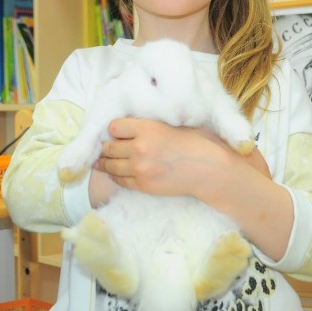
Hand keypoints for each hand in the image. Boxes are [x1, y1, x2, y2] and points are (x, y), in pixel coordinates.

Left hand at [96, 118, 267, 197]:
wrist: (209, 170)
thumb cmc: (197, 144)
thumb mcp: (173, 125)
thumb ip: (150, 125)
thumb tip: (132, 126)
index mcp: (148, 128)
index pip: (114, 127)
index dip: (114, 129)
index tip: (116, 132)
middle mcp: (140, 148)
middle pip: (109, 147)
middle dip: (106, 148)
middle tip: (105, 148)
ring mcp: (140, 168)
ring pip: (110, 165)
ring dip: (105, 163)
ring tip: (102, 162)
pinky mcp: (144, 185)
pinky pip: (121, 180)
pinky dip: (116, 176)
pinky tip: (117, 173)